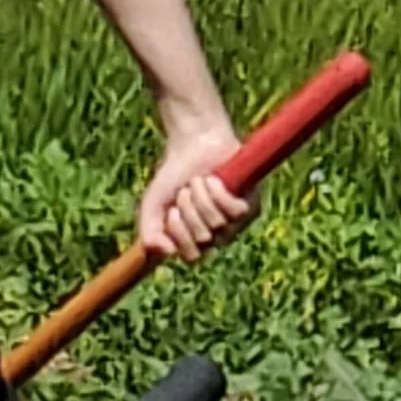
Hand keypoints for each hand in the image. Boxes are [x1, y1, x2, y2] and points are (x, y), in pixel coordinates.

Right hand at [136, 121, 255, 266]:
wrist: (192, 144)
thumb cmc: (173, 176)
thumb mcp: (152, 206)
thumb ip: (149, 233)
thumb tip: (167, 253)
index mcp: (194, 242)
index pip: (191, 257)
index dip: (180, 234)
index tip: (172, 212)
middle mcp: (217, 237)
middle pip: (204, 239)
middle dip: (188, 210)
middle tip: (185, 190)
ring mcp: (236, 223)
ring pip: (218, 224)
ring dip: (202, 198)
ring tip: (198, 181)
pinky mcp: (251, 205)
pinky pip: (236, 211)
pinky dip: (220, 193)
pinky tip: (214, 180)